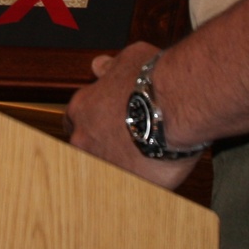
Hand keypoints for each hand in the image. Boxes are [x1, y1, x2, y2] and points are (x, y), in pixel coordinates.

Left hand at [64, 42, 198, 190]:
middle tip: (130, 143)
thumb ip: (110, 67)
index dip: (92, 124)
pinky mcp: (125, 184)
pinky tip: (155, 173)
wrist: (175, 104)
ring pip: (104, 170)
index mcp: (81, 109)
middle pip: (85, 149)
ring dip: (121, 166)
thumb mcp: (128, 60)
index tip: (108, 124)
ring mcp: (103, 164)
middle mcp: (84, 139)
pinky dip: (140, 182)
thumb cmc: (152, 79)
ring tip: (145, 159)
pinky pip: (129, 188)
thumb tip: (99, 66)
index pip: (74, 122)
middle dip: (104, 148)